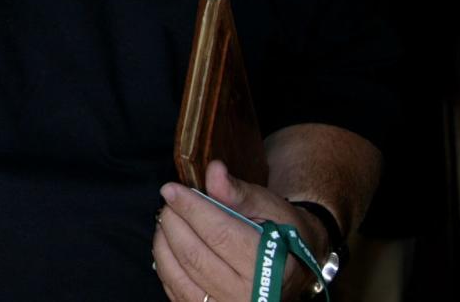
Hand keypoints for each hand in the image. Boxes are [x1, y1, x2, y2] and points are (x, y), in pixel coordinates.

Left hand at [152, 161, 324, 301]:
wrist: (294, 268)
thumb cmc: (282, 232)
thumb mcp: (270, 207)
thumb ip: (239, 192)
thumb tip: (213, 171)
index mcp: (268, 266)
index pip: (219, 234)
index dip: (190, 208)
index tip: (170, 189)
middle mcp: (247, 295)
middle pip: (194, 255)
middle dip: (173, 222)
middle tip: (169, 201)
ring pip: (180, 274)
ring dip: (164, 242)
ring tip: (166, 220)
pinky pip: (176, 290)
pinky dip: (165, 264)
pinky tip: (167, 244)